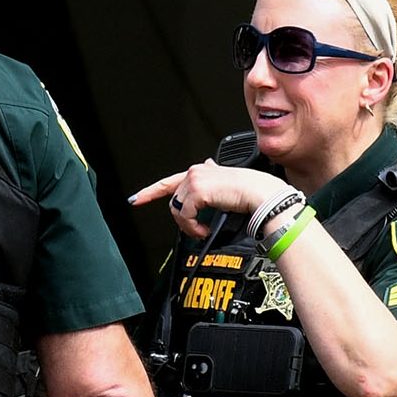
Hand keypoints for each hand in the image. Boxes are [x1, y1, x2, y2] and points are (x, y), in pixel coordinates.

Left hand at [131, 160, 276, 242]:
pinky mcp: (198, 192)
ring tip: (202, 230)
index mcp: (201, 170)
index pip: (170, 181)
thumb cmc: (250, 192)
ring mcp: (195, 180)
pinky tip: (204, 229)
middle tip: (197, 229)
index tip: (135, 200)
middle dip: (182, 219)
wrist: (261, 195)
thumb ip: (213, 177)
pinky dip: (193, 227)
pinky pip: (185, 216)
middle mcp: (196, 172)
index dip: (150, 191)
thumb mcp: (226, 183)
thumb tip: (208, 167)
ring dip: (188, 225)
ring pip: (177, 210)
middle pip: (175, 201)